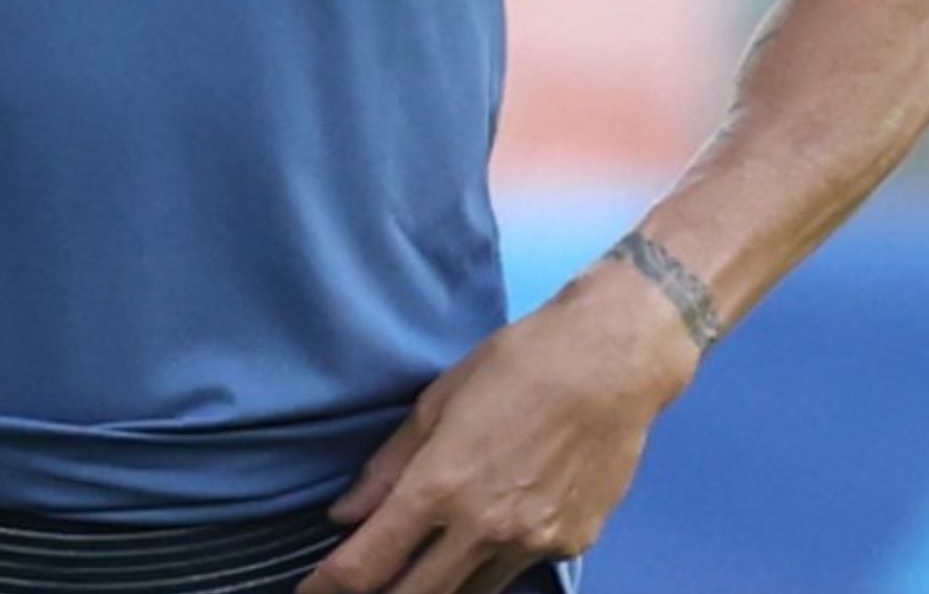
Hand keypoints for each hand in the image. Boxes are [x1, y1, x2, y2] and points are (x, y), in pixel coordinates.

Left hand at [307, 258, 703, 593]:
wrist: (619, 357)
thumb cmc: (526, 360)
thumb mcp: (442, 399)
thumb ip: (389, 466)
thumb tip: (345, 516)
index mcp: (440, 486)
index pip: (363, 568)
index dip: (326, 587)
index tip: (309, 592)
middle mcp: (483, 528)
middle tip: (370, 582)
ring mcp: (532, 543)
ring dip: (439, 585)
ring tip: (429, 563)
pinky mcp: (571, 543)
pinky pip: (517, 568)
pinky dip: (496, 559)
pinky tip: (501, 524)